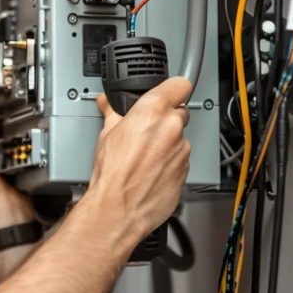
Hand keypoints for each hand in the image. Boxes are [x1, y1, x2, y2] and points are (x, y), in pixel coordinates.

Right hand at [83, 77, 191, 240]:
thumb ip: (113, 114)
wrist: (118, 208)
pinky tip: (151, 170)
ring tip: (144, 157)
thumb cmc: (112, 175)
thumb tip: (108, 105)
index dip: (172, 89)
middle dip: (165, 119)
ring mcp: (182, 149)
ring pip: (180, 138)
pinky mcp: (186, 169)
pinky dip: (169, 162)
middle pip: (179, 112)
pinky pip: (180, 159)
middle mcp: (172, 127)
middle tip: (146, 131)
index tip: (167, 93)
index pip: (179, 84)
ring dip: (167, 143)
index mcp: (153, 111)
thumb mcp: (105, 135)